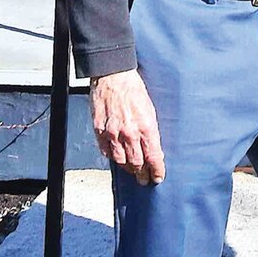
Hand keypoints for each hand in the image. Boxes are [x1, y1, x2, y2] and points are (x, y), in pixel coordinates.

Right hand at [90, 69, 165, 183]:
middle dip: (142, 174)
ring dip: (128, 168)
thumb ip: (151, 132)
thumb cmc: (134, 91)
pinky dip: (112, 157)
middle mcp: (130, 133)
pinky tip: (117, 157)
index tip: (158, 178)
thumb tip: (153, 149)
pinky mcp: (99, 130)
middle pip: (137, 163)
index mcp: (146, 127)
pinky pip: (106, 151)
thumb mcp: (150, 110)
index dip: (156, 171)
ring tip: (132, 171)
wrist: (113, 77)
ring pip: (121, 161)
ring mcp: (113, 133)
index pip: (153, 157)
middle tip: (144, 179)